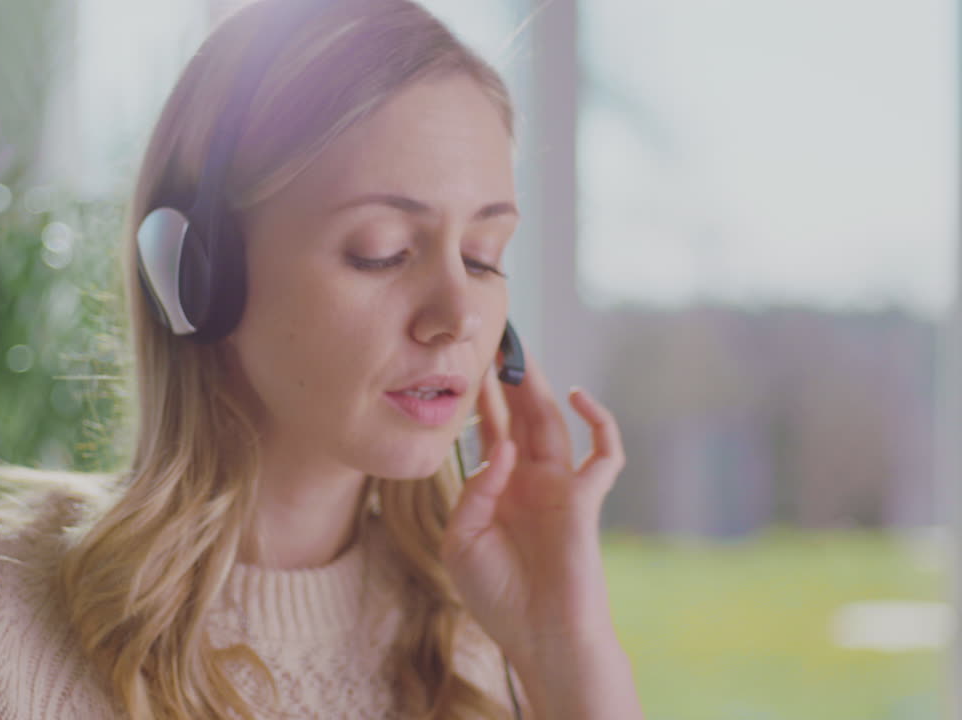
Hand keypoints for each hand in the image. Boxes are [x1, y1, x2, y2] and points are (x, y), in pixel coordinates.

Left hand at [441, 349, 625, 658]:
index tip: (468, 362)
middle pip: (520, 417)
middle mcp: (529, 481)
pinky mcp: (586, 500)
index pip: (489, 430)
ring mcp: (559, 487)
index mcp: (497, 490)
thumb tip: (501, 450)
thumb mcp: (461, 542)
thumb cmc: (497, 596)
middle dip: (509, 379)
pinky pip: (603, 453)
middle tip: (497, 339)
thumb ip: (474, 492)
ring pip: (553, 424)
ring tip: (521, 353)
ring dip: (539, 388)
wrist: (539, 637)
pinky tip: (578, 396)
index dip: (482, 397)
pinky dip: (599, 422)